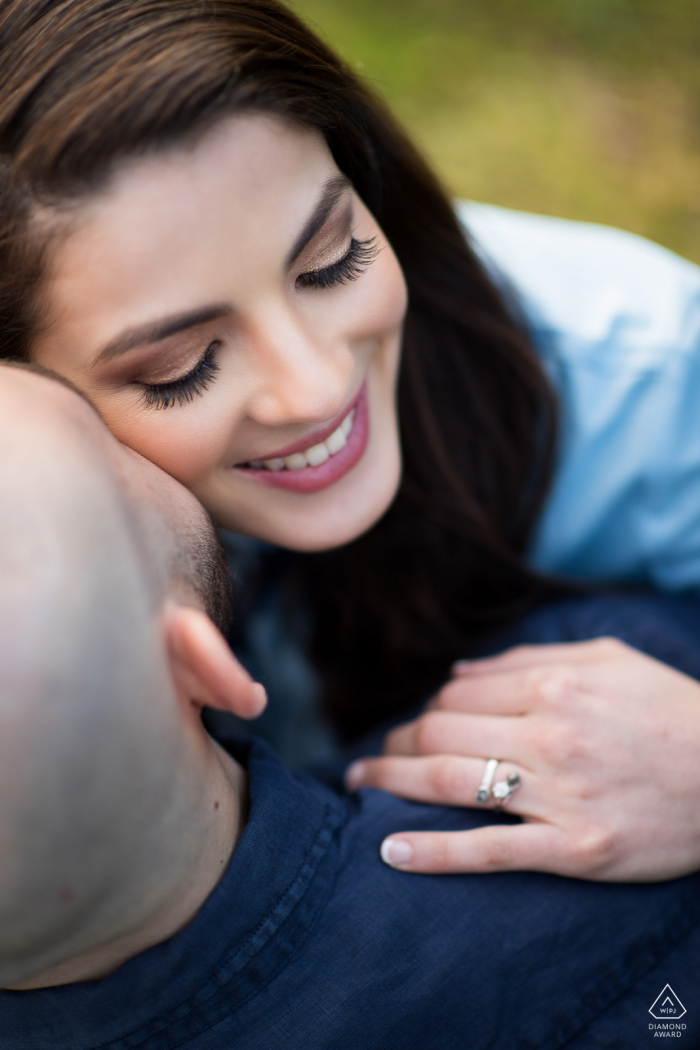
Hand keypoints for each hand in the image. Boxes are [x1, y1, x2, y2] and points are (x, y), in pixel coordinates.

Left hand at [345, 638, 699, 879]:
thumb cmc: (671, 710)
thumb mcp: (607, 660)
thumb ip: (527, 659)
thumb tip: (456, 673)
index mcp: (556, 684)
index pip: (458, 694)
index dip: (426, 709)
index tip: (418, 726)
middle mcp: (551, 735)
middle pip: (440, 733)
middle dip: (397, 742)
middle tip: (377, 755)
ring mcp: (563, 795)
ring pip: (451, 784)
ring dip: (392, 782)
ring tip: (361, 783)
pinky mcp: (576, 850)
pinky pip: (490, 852)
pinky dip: (434, 853)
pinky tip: (389, 850)